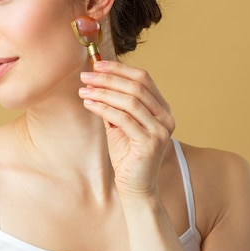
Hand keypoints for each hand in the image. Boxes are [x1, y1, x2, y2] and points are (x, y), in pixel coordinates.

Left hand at [78, 60, 174, 197]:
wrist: (135, 186)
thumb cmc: (126, 154)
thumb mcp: (120, 123)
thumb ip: (114, 103)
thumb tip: (96, 78)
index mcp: (162, 109)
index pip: (143, 78)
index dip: (119, 68)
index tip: (97, 64)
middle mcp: (166, 117)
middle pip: (136, 87)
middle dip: (108, 78)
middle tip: (86, 76)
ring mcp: (160, 130)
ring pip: (129, 101)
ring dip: (103, 92)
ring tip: (83, 90)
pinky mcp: (149, 143)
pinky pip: (123, 118)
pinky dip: (103, 108)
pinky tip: (89, 104)